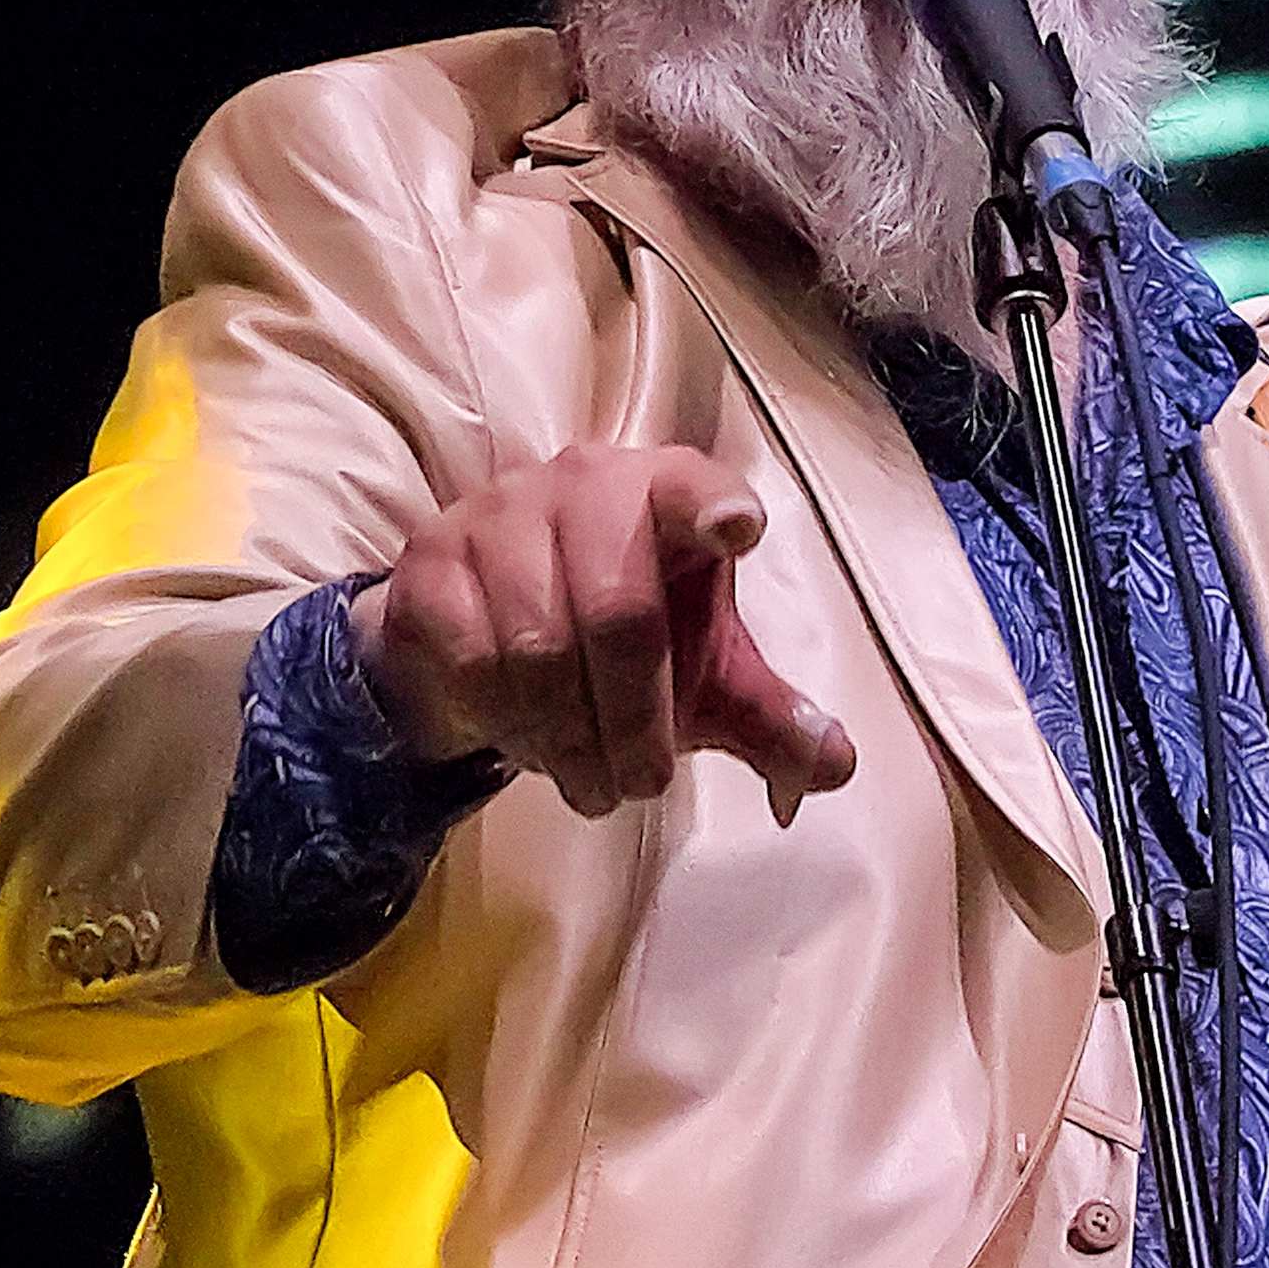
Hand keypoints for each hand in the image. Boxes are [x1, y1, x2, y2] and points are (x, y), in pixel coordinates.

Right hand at [352, 446, 858, 826]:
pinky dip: (508, 721)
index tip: (739, 532)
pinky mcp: (433, 559)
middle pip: (620, 609)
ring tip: (593, 785)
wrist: (477, 636)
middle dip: (635, 719)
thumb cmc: (619, 641)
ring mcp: (500, 513)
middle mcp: (585, 482)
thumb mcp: (700, 678)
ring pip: (543, 645)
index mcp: (667, 490)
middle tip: (645, 785)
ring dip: (572, 739)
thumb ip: (768, 717)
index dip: (715, 508)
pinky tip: (526, 744)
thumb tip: (835, 765)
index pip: (695, 487)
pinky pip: (476, 658)